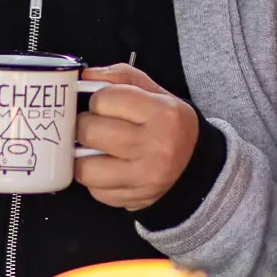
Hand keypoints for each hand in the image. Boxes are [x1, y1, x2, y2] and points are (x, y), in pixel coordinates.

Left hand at [73, 64, 199, 211]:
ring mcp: (144, 177)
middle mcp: (156, 147)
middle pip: (90, 132)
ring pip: (85, 168)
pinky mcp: (133, 199)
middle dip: (86, 126)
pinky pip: (94, 191)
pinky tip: (108, 168)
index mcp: (162, 113)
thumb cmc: (168, 123)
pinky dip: (95, 178)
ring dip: (83, 157)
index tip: (104, 105)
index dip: (98, 100)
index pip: (105, 99)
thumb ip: (119, 77)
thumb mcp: (154, 92)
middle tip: (95, 126)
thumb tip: (84, 77)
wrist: (193, 164)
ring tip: (95, 149)